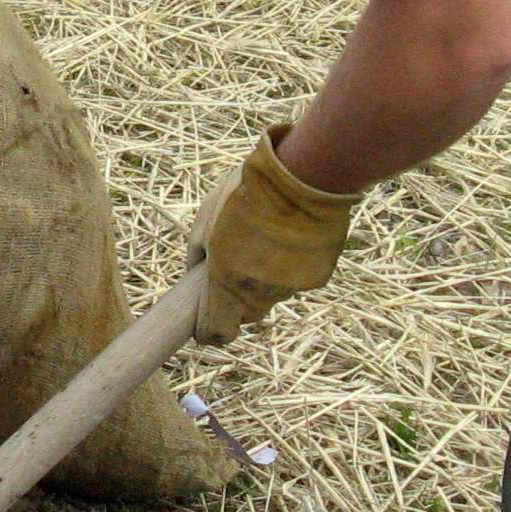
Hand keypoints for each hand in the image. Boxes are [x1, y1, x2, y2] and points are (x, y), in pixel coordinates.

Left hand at [186, 125, 363, 344]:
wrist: (299, 179)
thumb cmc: (245, 195)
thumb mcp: (205, 219)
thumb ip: (197, 254)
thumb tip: (192, 274)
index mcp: (225, 285)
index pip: (217, 332)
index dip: (210, 331)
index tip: (206, 326)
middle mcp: (259, 295)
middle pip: (247, 314)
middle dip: (239, 300)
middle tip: (238, 267)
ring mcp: (290, 288)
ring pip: (274, 295)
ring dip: (268, 279)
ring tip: (268, 240)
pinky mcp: (318, 278)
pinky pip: (300, 280)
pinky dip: (295, 267)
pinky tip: (294, 238)